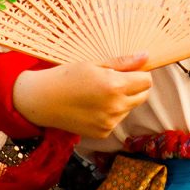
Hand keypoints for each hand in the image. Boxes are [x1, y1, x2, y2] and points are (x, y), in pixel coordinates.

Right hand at [13, 54, 152, 137]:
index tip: (130, 71)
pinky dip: (111, 113)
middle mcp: (116, 107)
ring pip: (130, 108)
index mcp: (115, 86)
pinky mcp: (103, 133)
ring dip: (123, 100)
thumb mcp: (94, 64)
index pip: (147, 81)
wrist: (42, 101)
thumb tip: (146, 56)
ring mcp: (110, 122)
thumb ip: (122, 62)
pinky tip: (93, 106)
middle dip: (135, 87)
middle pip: (143, 96)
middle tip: (116, 80)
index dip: (141, 74)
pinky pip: (116, 120)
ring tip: (99, 93)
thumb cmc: (66, 77)